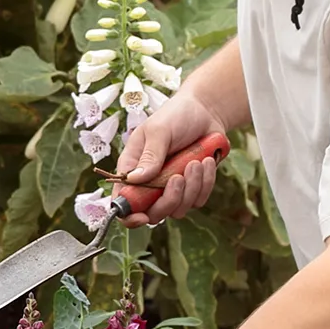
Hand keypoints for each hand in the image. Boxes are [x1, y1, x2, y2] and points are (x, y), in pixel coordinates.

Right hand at [114, 91, 221, 224]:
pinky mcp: (192, 188)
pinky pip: (198, 200)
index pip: (123, 202)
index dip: (129, 216)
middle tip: (178, 178)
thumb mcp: (159, 131)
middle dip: (168, 200)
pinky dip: (205, 183)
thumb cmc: (176, 116)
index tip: (142, 217)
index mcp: (133, 169)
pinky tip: (206, 162)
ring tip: (196, 162)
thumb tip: (135, 180)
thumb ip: (149, 156)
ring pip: (178, 209)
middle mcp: (150, 184)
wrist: (206, 111)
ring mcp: (171, 188)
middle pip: (153, 213)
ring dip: (191, 187)